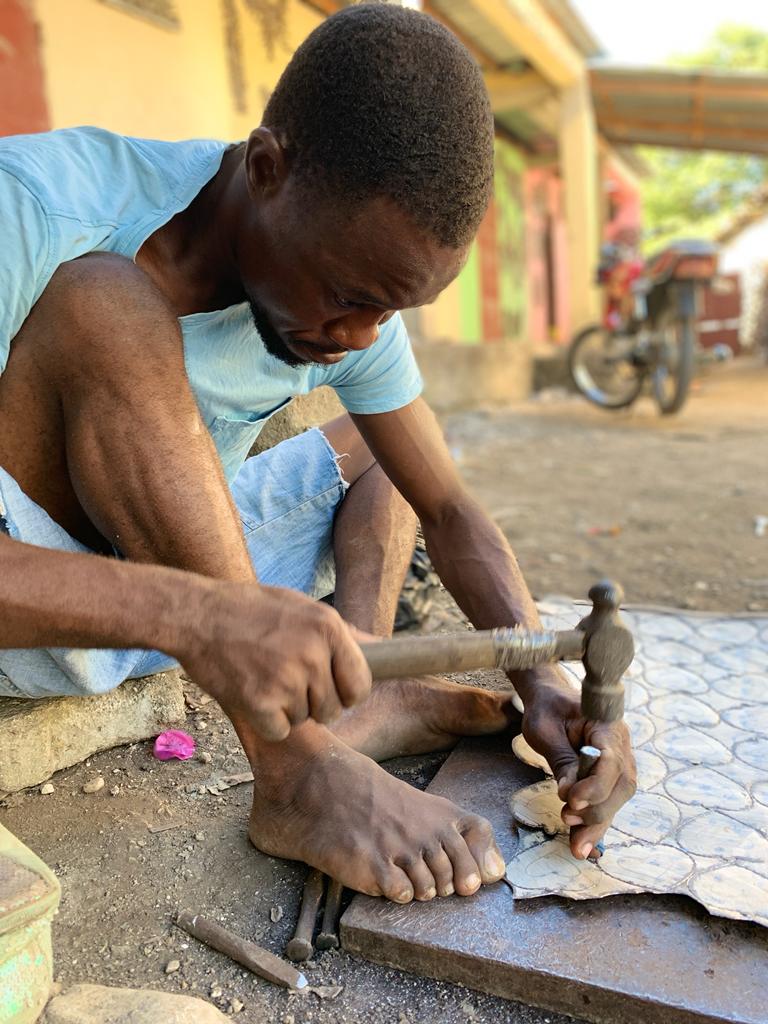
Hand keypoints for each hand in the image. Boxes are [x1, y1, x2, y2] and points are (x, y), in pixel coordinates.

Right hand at [177, 580, 371, 741]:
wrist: (196, 614)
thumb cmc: (249, 610)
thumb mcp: (301, 607)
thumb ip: (336, 635)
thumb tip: (382, 650)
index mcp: (328, 628)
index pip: (360, 684)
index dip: (347, 694)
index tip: (332, 693)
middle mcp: (313, 654)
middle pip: (333, 708)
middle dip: (314, 704)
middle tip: (287, 684)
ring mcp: (287, 679)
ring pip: (304, 719)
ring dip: (286, 710)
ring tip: (264, 678)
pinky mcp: (260, 702)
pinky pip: (279, 730)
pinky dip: (265, 721)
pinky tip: (250, 693)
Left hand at [519, 671, 635, 858]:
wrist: (550, 699)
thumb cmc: (546, 709)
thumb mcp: (545, 730)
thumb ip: (561, 760)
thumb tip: (569, 794)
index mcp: (607, 725)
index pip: (612, 761)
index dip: (595, 786)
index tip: (571, 800)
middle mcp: (621, 743)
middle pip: (621, 785)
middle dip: (598, 811)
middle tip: (569, 823)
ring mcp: (619, 760)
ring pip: (617, 798)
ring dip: (597, 822)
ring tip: (576, 844)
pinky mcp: (610, 775)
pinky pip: (608, 800)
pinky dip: (595, 822)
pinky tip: (582, 843)